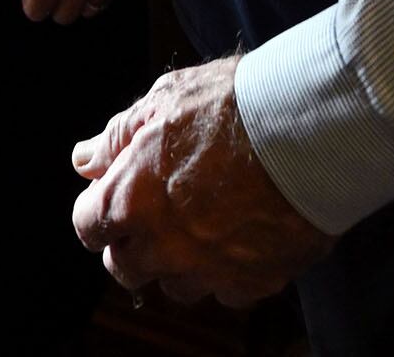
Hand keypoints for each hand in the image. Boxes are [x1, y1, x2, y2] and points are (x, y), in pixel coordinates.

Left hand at [71, 57, 333, 305]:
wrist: (309, 132)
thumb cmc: (231, 107)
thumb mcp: (162, 101)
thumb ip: (116, 138)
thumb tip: (84, 159)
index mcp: (130, 200)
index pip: (88, 227)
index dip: (96, 210)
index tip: (110, 195)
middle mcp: (162, 247)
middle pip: (125, 268)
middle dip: (131, 242)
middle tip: (155, 211)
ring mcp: (208, 271)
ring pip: (176, 286)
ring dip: (179, 261)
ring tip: (205, 220)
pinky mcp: (252, 283)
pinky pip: (226, 292)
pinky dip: (227, 270)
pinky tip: (242, 234)